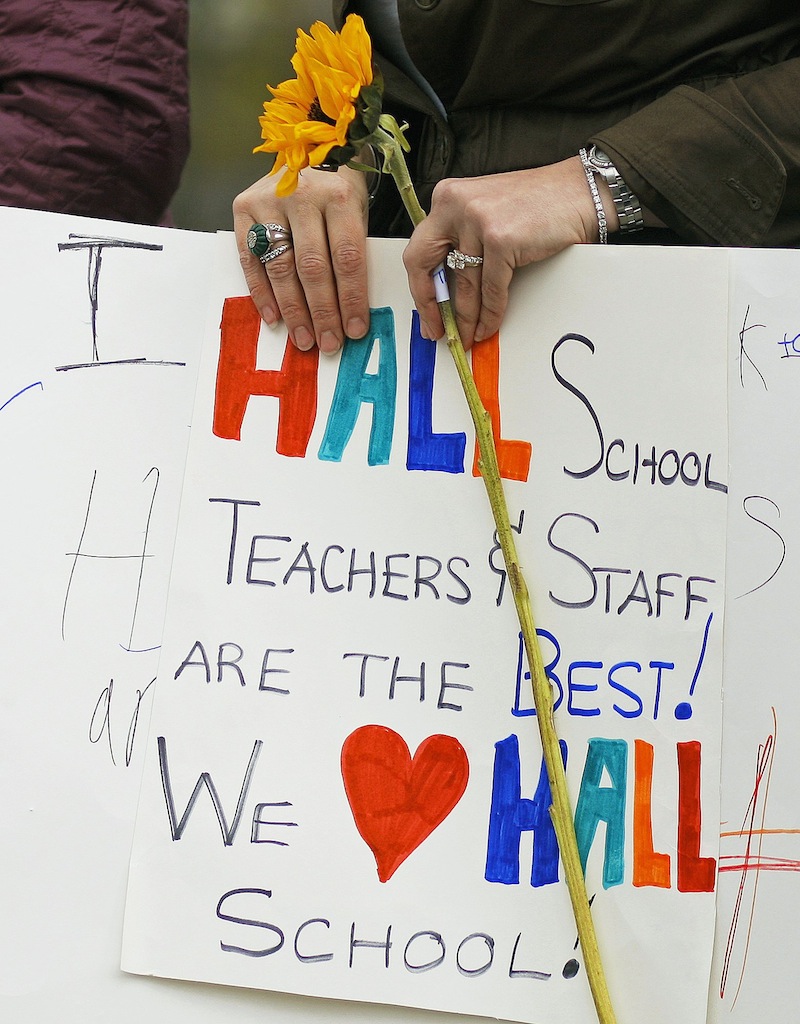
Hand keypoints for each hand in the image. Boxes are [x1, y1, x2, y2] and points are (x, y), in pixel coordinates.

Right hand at [233, 164, 370, 353]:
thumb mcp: (356, 211)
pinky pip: (251, 259)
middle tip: (328, 344)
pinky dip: (262, 292)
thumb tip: (351, 313)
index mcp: (338, 197)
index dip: (351, 299)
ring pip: (281, 267)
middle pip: (312, 267)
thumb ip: (352, 252)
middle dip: (322, 312)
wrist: (306, 146)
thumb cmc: (337, 189)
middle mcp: (302, 196)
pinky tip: (274, 318)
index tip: (355, 330)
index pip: (346, 258)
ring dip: (293, 310)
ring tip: (304, 339)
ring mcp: (268, 200)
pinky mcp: (243, 207)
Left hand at [402, 156, 612, 347]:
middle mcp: (455, 205)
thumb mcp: (486, 213)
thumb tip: (447, 289)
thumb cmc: (538, 205)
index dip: (419, 288)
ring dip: (466, 319)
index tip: (426, 313)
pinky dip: (490, 315)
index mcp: (447, 197)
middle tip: (437, 332)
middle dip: (430, 306)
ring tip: (468, 337)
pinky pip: (491, 291)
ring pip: (463, 284)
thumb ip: (462, 240)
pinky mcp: (500, 239)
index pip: (418, 250)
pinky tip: (489, 327)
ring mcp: (477, 220)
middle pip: (425, 265)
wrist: (580, 192)